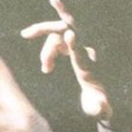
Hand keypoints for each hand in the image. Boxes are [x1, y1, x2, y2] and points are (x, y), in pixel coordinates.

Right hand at [20, 0, 112, 122]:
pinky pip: (55, 41)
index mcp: (89, 66)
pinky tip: (46, 68)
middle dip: (51, 23)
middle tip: (29, 30)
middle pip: (67, 28)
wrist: (100, 94)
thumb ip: (100, 107)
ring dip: (46, 51)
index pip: (81, 51)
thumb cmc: (99, 102)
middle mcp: (84, 50)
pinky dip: (47, 51)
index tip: (70, 35)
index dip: (74, 45)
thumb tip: (102, 108)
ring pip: (56, 36)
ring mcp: (78, 46)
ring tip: (46, 71)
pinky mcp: (71, 47)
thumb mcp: (99, 107)